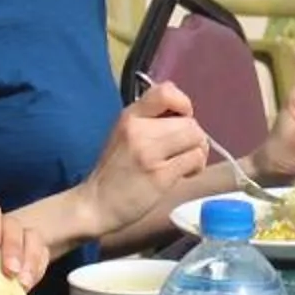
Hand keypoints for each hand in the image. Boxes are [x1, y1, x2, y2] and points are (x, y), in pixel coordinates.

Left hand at [0, 200, 47, 290]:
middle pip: (12, 224)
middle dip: (13, 248)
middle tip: (10, 273)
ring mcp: (16, 238)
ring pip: (32, 236)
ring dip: (30, 260)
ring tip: (22, 284)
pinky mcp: (31, 253)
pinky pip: (42, 254)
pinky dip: (37, 270)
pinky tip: (27, 285)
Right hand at [78, 82, 211, 234]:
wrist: (96, 204)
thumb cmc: (114, 169)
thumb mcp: (125, 133)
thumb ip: (150, 120)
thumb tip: (184, 113)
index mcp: (130, 116)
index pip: (166, 91)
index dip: (183, 104)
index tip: (179, 120)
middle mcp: (139, 130)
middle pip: (189, 121)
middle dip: (193, 136)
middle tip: (183, 151)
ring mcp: (149, 153)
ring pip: (196, 138)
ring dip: (198, 151)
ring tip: (185, 162)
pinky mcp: (160, 176)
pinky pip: (194, 160)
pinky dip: (196, 167)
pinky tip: (184, 174)